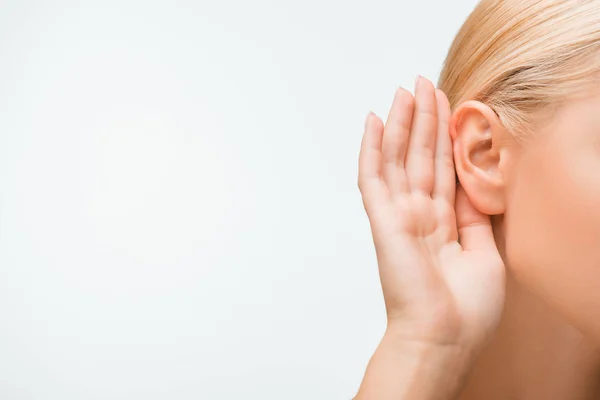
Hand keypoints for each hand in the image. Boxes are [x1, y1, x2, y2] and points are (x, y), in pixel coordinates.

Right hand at [355, 77, 504, 397]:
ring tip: (405, 90)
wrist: (444, 336)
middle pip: (421, 156)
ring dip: (401, 122)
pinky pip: (372, 176)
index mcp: (443, 223)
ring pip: (398, 157)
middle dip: (424, 119)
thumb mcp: (486, 252)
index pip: (443, 169)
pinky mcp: (382, 218)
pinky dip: (370, 148)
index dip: (446, 137)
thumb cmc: (466, 309)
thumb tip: (476, 181)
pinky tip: (372, 121)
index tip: (449, 106)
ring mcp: (398, 214)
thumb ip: (477, 214)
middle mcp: (419, 214)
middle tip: (423, 84)